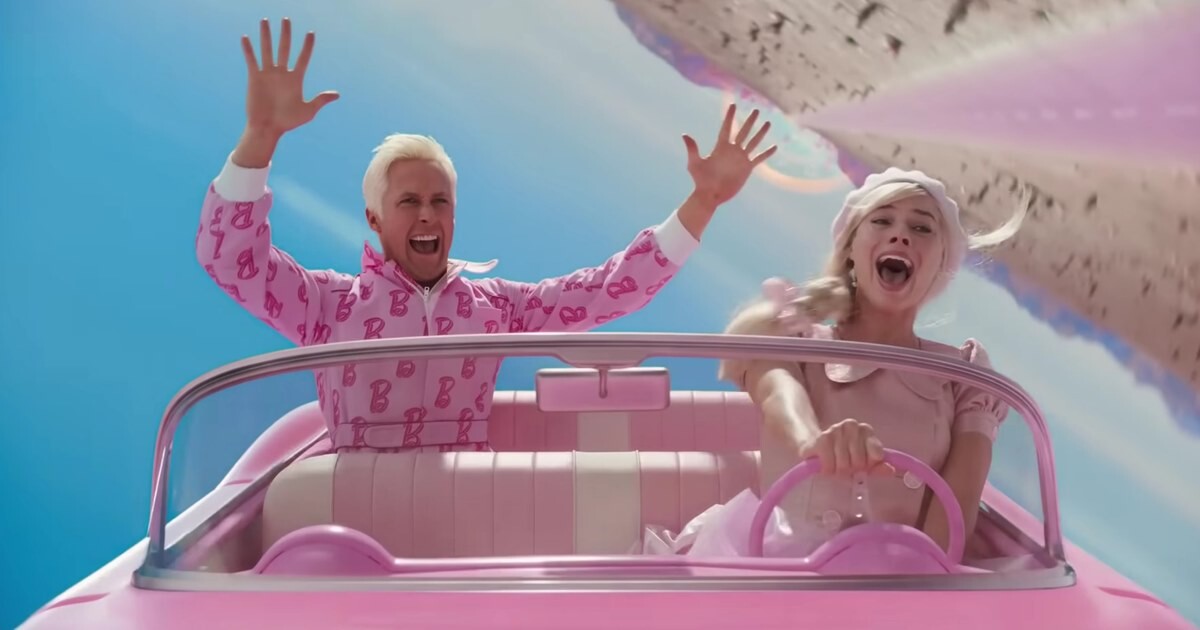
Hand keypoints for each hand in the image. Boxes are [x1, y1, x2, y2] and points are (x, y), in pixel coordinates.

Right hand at [240, 18, 338, 137]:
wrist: (268, 128)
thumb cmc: (288, 122)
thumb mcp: (308, 111)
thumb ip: (320, 100)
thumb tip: (337, 94)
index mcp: (296, 79)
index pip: (303, 57)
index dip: (307, 46)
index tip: (311, 33)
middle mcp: (282, 73)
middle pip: (285, 48)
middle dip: (286, 33)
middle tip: (286, 19)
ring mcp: (268, 74)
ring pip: (267, 50)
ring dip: (266, 35)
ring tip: (265, 20)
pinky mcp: (255, 78)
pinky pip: (251, 60)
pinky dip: (248, 50)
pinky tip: (246, 37)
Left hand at [682, 104, 777, 205]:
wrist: (710, 195)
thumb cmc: (700, 180)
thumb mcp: (695, 164)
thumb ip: (692, 149)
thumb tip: (684, 135)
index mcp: (720, 147)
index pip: (726, 128)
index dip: (729, 116)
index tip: (733, 104)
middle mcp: (732, 150)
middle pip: (743, 132)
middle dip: (750, 121)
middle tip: (756, 110)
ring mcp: (740, 159)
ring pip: (753, 142)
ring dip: (760, 133)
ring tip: (767, 122)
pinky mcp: (746, 168)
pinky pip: (759, 158)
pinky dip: (766, 153)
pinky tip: (775, 147)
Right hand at [800, 418, 894, 476]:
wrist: (814, 450)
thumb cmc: (842, 458)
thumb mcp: (863, 465)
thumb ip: (877, 468)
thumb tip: (890, 470)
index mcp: (865, 430)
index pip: (876, 452)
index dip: (869, 464)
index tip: (864, 466)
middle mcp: (851, 425)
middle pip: (859, 460)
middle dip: (852, 469)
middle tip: (846, 467)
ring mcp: (835, 429)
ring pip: (844, 463)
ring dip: (839, 471)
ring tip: (835, 466)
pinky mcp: (821, 438)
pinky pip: (830, 463)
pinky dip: (829, 470)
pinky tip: (827, 466)